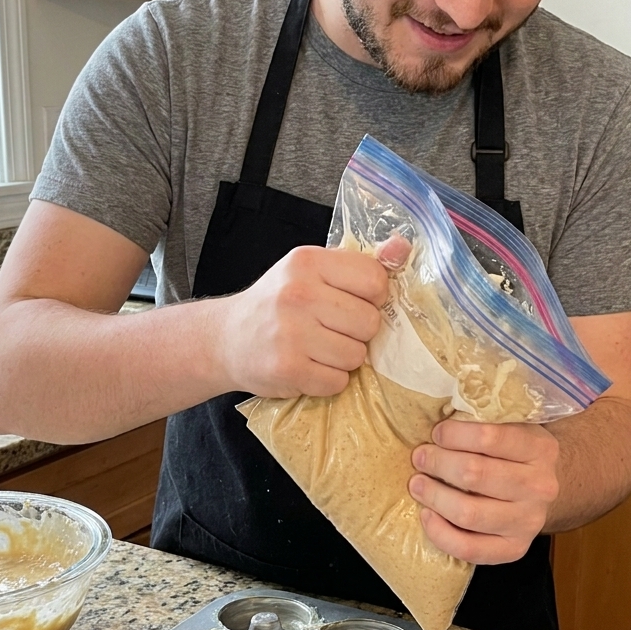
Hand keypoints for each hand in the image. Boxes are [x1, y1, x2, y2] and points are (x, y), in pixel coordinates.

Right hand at [217, 245, 387, 397]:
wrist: (227, 338)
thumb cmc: (278, 302)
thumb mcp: (312, 270)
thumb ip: (358, 262)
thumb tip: (403, 247)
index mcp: (308, 262)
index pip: (374, 280)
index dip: (373, 298)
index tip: (353, 302)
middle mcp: (299, 293)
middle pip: (370, 322)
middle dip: (358, 332)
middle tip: (333, 329)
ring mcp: (292, 333)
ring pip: (356, 356)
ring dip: (344, 359)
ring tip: (319, 348)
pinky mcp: (288, 368)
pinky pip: (337, 382)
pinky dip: (328, 380)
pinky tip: (309, 366)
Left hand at [408, 420, 559, 563]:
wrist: (542, 489)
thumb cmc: (513, 453)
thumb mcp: (511, 427)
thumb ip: (483, 420)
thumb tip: (433, 412)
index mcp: (540, 448)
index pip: (490, 438)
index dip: (454, 435)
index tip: (436, 433)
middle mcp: (540, 487)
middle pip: (475, 474)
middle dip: (438, 463)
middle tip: (419, 457)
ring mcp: (529, 522)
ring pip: (469, 514)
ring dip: (434, 497)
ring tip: (417, 484)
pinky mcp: (516, 549)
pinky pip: (470, 549)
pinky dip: (441, 534)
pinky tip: (427, 516)